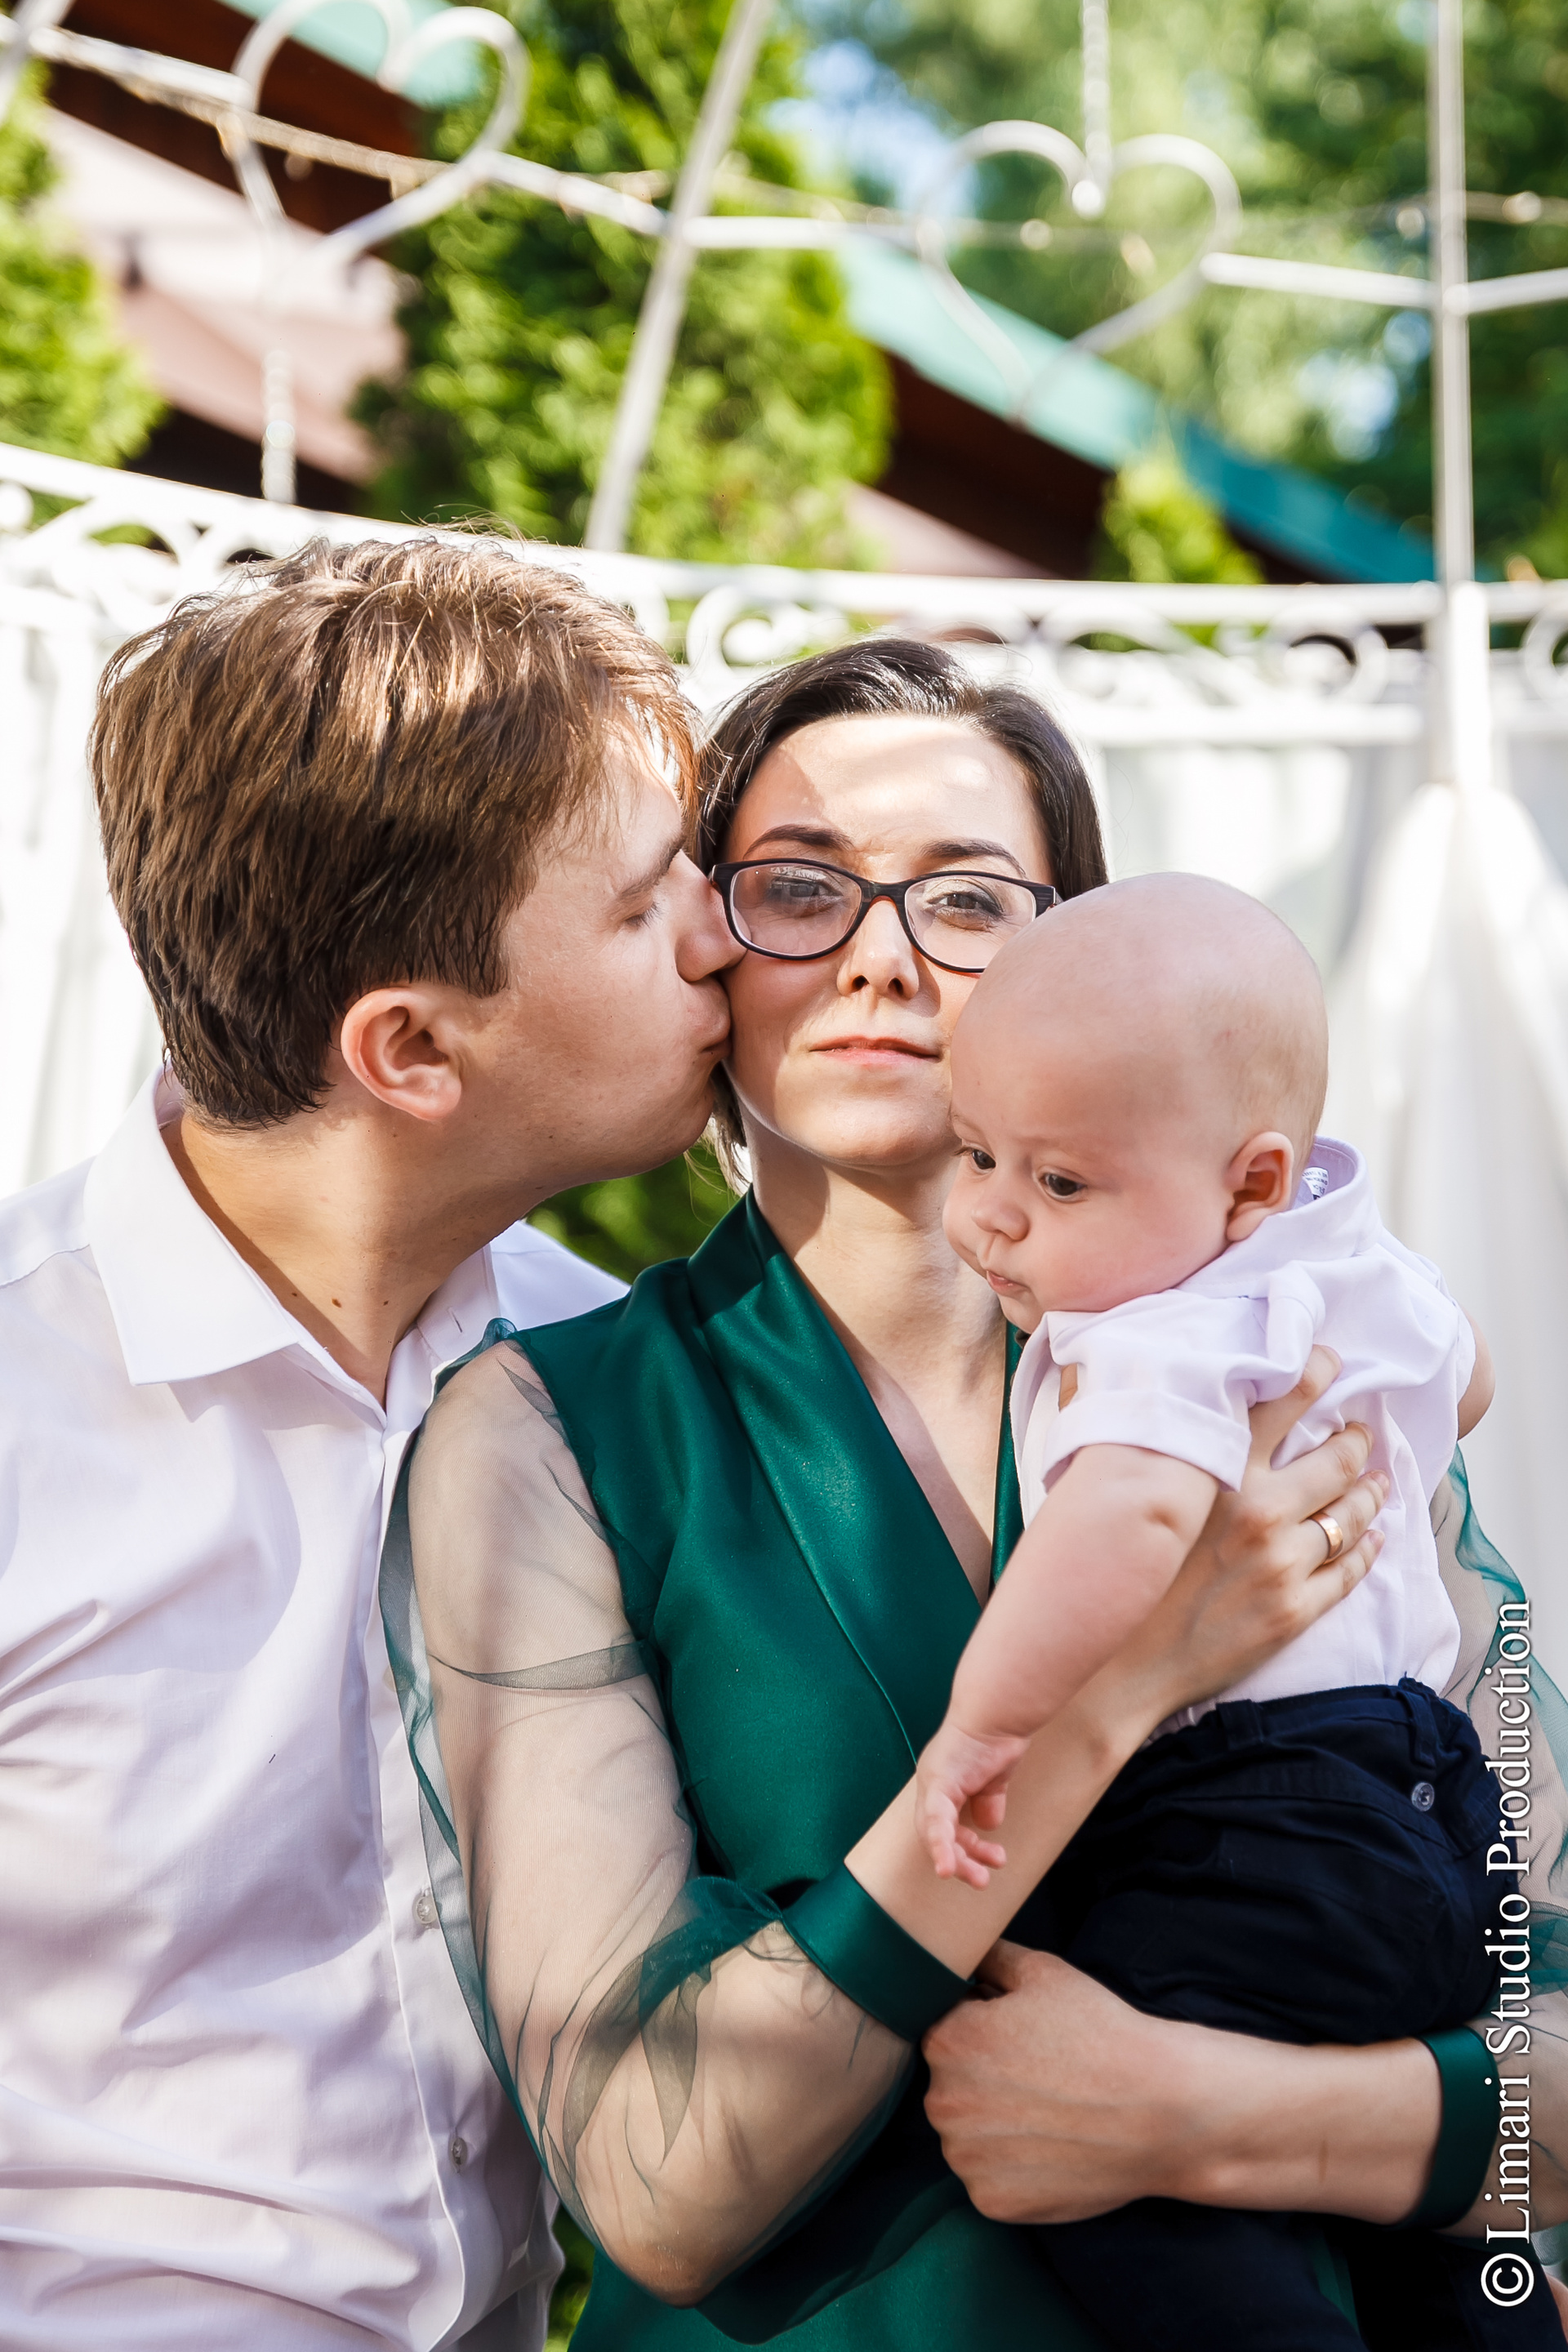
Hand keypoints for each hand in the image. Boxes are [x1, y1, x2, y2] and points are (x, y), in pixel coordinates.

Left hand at [916, 1723, 1025, 1887]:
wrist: (1000, 1711)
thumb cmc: (999, 1735)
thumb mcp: (994, 1777)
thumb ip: (989, 1799)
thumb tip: (990, 1825)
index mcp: (943, 1783)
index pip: (945, 1825)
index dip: (963, 1846)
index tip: (986, 1861)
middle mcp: (931, 1783)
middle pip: (936, 1833)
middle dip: (961, 1860)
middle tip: (983, 1880)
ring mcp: (931, 1781)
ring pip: (934, 1833)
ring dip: (958, 1859)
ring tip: (982, 1879)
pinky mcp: (937, 1781)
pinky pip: (935, 1820)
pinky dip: (940, 1846)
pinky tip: (947, 1869)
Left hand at [924, 1942, 1201, 2221]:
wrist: (1160, 2110)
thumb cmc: (1101, 2033)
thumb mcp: (1043, 1972)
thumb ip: (988, 1956)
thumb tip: (958, 1952)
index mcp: (947, 2042)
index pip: (945, 2032)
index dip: (984, 2032)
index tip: (1023, 2040)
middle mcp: (943, 2103)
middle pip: (951, 2087)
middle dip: (983, 2080)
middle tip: (1040, 2077)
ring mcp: (966, 2159)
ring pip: (966, 2136)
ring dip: (993, 2127)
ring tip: (1048, 2114)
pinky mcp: (992, 2202)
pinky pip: (988, 2179)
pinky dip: (1012, 2169)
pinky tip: (1051, 2149)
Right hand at [1108, 1345, 1387, 1728]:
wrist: (1115, 1668)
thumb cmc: (1108, 1572)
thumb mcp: (1104, 1486)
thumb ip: (1117, 1425)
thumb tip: (1086, 1367)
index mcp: (1221, 1472)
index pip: (1286, 1401)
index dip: (1317, 1374)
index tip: (1330, 1363)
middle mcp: (1261, 1511)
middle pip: (1335, 1461)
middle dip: (1355, 1440)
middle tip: (1360, 1430)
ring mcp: (1284, 1564)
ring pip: (1351, 1515)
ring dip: (1371, 1491)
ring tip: (1377, 1480)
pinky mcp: (1295, 1611)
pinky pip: (1349, 1570)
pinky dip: (1367, 1548)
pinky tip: (1373, 1537)